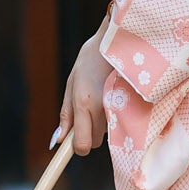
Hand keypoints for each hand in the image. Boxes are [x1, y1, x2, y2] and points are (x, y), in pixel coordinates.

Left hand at [59, 27, 110, 154]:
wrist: (119, 40)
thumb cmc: (91, 58)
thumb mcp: (72, 82)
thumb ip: (66, 113)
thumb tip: (58, 140)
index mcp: (83, 103)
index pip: (82, 145)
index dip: (76, 149)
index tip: (68, 149)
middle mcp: (101, 109)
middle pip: (93, 142)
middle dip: (87, 135)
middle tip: (85, 113)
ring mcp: (117, 108)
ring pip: (106, 134)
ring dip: (100, 125)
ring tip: (100, 99)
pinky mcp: (130, 106)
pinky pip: (117, 124)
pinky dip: (112, 117)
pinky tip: (111, 98)